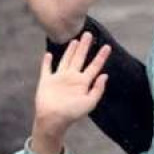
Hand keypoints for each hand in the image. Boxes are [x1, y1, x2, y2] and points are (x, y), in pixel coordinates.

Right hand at [31, 33, 110, 153]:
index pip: (94, 66)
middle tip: (89, 34)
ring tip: (75, 40)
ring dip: (70, 50)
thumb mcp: (90, 102)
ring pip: (66, 60)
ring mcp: (59, 78)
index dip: (101, 57)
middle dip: (85, 47)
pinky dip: (47, 62)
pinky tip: (48, 54)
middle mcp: (72, 78)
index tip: (108, 46)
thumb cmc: (72, 113)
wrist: (54, 119)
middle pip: (80, 58)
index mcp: (83, 82)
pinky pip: (46, 69)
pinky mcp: (46, 81)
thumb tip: (105, 75)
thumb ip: (98, 89)